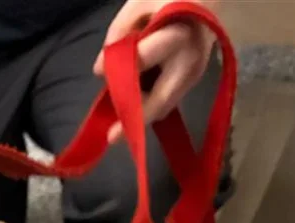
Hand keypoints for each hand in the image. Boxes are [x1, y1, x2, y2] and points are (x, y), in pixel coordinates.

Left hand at [93, 0, 218, 141]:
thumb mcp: (141, 2)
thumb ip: (120, 32)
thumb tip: (100, 71)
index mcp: (177, 35)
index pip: (144, 58)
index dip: (120, 69)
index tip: (100, 72)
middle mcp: (189, 62)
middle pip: (160, 101)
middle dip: (135, 118)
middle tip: (111, 137)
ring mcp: (195, 76)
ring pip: (163, 106)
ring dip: (140, 115)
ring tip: (118, 123)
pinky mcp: (194, 82)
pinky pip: (168, 100)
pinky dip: (149, 105)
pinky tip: (133, 105)